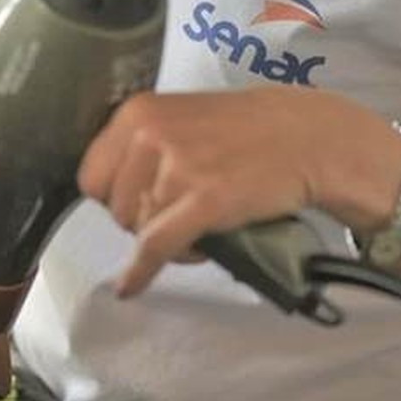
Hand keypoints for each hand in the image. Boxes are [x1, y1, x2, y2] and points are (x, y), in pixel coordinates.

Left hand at [77, 87, 400, 296]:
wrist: (308, 137)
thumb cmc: (247, 131)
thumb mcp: (181, 118)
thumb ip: (143, 145)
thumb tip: (109, 193)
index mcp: (138, 112)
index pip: (91, 175)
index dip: (113, 196)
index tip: (138, 201)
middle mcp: (150, 135)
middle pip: (114, 207)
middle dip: (141, 219)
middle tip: (179, 213)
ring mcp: (177, 167)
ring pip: (138, 230)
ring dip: (164, 238)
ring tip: (199, 225)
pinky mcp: (204, 200)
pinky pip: (155, 248)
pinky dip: (140, 272)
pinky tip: (130, 287)